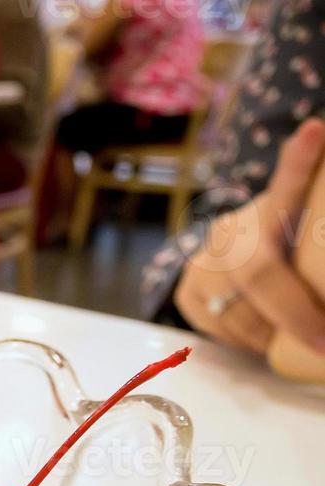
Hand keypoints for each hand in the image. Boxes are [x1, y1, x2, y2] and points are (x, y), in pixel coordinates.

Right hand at [175, 117, 324, 354]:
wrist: (230, 264)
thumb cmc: (284, 250)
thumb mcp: (300, 232)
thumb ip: (311, 226)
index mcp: (270, 210)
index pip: (284, 186)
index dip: (297, 164)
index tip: (314, 131)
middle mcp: (230, 232)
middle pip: (257, 271)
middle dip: (295, 312)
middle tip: (323, 340)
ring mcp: (202, 262)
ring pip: (239, 310)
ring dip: (273, 334)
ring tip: (298, 337)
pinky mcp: (187, 292)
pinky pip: (220, 328)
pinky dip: (248, 340)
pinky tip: (264, 335)